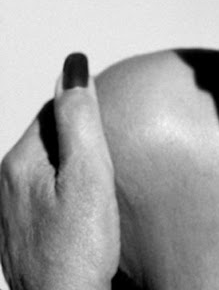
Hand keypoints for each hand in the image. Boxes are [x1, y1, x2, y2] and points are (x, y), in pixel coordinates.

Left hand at [0, 54, 119, 289]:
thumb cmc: (80, 249)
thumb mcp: (90, 173)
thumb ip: (81, 117)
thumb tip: (73, 65)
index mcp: (19, 163)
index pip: (53, 111)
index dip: (86, 112)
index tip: (112, 127)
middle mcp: (5, 186)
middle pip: (49, 140)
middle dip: (79, 140)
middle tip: (111, 157)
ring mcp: (11, 215)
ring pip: (47, 170)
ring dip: (73, 168)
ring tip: (103, 184)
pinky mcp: (22, 237)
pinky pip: (46, 197)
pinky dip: (67, 194)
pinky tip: (87, 212)